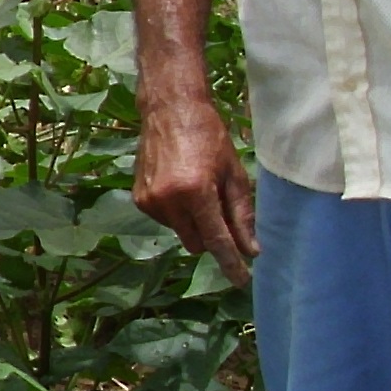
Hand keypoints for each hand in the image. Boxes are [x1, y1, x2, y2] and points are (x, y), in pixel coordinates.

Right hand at [133, 95, 257, 282]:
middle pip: (197, 244)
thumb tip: (250, 250)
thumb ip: (242, 215)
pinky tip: (178, 186)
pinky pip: (166, 221)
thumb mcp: (234, 174)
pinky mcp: (139, 199)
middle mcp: (169, 201)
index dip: (231, 263)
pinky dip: (177, 213)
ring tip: (196, 189)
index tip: (242, 281)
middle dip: (211, 236)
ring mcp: (150, 202)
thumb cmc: (209, 137)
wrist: (169, 109)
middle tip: (219, 209)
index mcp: (196, 192)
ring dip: (193, 223)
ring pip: (181, 233)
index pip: (217, 240)